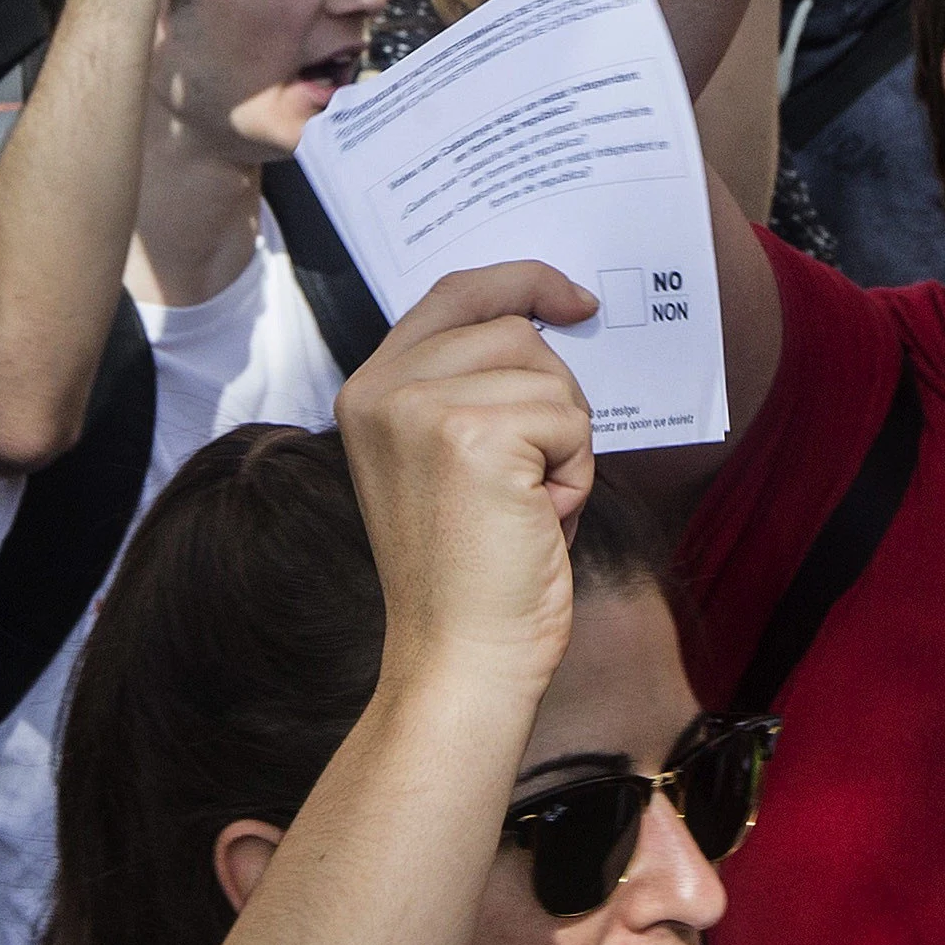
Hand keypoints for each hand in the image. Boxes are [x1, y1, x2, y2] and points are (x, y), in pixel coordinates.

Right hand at [337, 262, 603, 681]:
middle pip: (514, 331)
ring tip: (526, 507)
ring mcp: (421, 407)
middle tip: (533, 479)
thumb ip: (472, 388)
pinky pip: (569, 421)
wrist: (461, 660)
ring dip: (564, 443)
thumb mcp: (453, 459)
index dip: (521, 283)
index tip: (573, 301)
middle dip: (553, 400)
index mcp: (369, 391)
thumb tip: (548, 324)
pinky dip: (575, 475)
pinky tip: (536, 522)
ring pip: (549, 375)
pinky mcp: (471, 435)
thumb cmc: (473, 575)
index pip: (454, 294)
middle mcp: (382, 390)